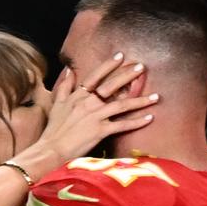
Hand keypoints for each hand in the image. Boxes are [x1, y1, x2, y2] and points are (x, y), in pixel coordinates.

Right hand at [39, 54, 157, 161]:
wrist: (51, 149)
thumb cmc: (53, 129)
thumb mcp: (56, 104)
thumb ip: (64, 86)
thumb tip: (69, 70)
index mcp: (78, 96)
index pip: (95, 76)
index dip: (108, 65)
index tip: (120, 56)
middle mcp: (88, 103)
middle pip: (111, 86)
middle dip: (127, 76)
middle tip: (141, 68)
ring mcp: (95, 116)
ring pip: (122, 105)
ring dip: (140, 100)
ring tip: (155, 95)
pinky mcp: (100, 131)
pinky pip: (122, 125)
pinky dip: (137, 121)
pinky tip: (149, 117)